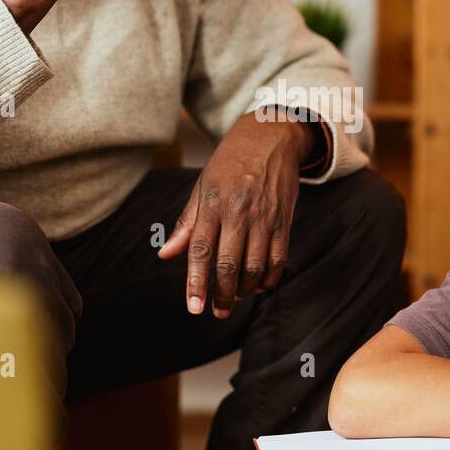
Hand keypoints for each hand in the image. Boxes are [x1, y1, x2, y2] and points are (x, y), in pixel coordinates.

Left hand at [157, 112, 313, 317]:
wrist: (270, 137)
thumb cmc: (230, 164)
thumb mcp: (202, 187)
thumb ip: (186, 224)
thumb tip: (165, 254)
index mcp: (212, 204)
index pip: (200, 251)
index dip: (196, 283)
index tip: (194, 307)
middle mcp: (238, 212)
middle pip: (228, 265)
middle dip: (222, 295)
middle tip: (217, 311)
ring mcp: (264, 217)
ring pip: (255, 267)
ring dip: (245, 290)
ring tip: (236, 297)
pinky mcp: (284, 220)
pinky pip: (279, 259)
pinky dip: (269, 278)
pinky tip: (259, 285)